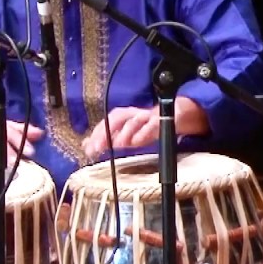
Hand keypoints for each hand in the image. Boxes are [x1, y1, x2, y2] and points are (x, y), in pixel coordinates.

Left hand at [82, 97, 208, 160]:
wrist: (176, 115)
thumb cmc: (148, 126)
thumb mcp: (127, 134)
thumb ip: (108, 139)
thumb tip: (86, 145)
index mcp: (124, 116)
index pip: (107, 122)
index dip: (97, 134)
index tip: (89, 149)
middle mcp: (134, 114)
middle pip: (117, 118)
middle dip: (106, 131)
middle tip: (98, 147)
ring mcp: (149, 117)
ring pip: (135, 120)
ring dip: (125, 132)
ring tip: (117, 145)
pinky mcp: (162, 120)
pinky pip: (153, 125)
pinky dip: (145, 133)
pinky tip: (138, 142)